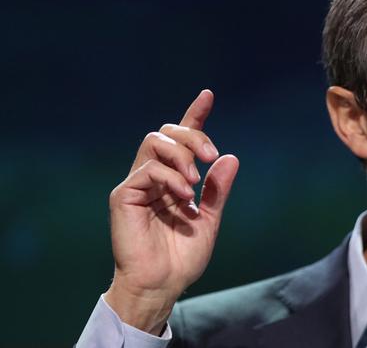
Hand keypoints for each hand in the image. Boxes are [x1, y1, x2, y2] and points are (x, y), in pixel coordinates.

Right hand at [104, 90, 238, 333]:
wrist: (162, 284)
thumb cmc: (182, 257)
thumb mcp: (209, 219)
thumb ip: (217, 190)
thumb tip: (229, 158)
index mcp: (173, 179)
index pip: (182, 140)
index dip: (194, 115)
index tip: (208, 95)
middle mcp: (153, 176)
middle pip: (167, 132)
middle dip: (193, 135)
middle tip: (210, 156)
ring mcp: (136, 184)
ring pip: (155, 143)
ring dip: (181, 155)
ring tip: (194, 181)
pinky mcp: (124, 195)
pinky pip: (147, 169)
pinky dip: (170, 177)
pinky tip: (184, 195)